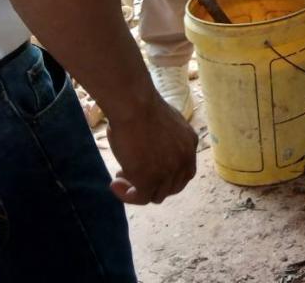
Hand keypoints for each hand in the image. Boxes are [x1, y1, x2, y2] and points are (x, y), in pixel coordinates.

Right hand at [106, 90, 196, 204]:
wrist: (134, 105)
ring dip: (137, 189)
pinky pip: (140, 198)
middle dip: (152, 184)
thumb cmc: (142, 108)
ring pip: (156, 195)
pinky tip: (114, 184)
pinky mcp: (150, 180)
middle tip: (129, 175)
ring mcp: (169, 171)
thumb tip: (149, 154)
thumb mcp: (163, 124)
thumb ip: (165, 141)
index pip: (184, 172)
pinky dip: (126, 195)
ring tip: (119, 178)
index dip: (166, 176)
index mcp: (189, 143)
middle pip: (173, 187)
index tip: (147, 170)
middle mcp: (184, 159)